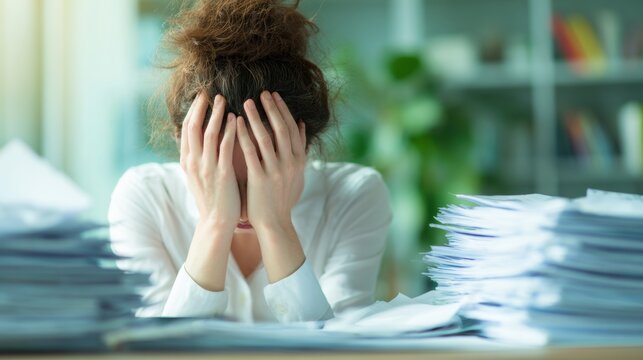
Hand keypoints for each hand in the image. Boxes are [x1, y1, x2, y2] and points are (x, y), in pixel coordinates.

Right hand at [180, 91, 238, 230]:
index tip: (201, 97)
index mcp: (187, 161)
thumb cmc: (212, 197)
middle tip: (209, 92)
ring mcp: (206, 168)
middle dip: (200, 107)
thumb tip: (204, 136)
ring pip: (208, 133)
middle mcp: (193, 162)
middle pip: (193, 126)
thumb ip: (199, 155)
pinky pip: (225, 147)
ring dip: (215, 114)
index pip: (186, 129)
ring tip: (223, 100)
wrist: (216, 222)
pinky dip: (230, 131)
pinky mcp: (221, 174)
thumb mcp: (199, 174)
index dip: (192, 111)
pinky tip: (236, 120)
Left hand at [237, 90, 306, 232]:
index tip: (275, 96)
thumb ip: (299, 149)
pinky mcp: (261, 179)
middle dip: (272, 109)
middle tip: (262, 92)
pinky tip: (235, 124)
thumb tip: (301, 125)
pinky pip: (251, 152)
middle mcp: (290, 163)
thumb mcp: (297, 173)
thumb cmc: (283, 198)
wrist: (275, 223)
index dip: (283, 111)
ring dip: (256, 118)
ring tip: (246, 102)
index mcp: (299, 160)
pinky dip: (244, 136)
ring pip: (266, 137)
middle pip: (281, 129)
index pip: (292, 128)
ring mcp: (276, 170)